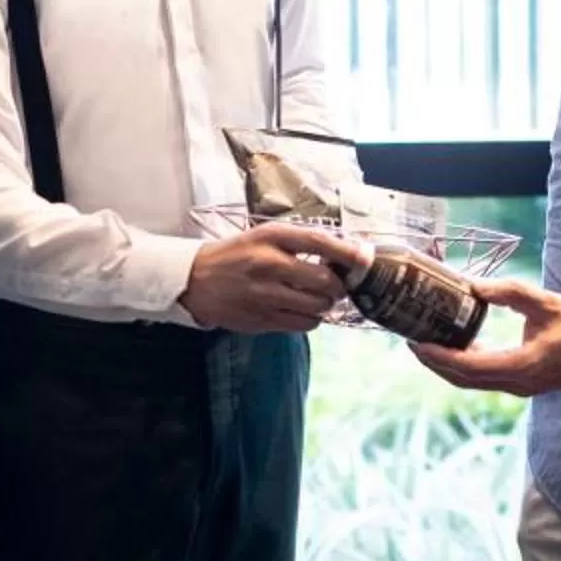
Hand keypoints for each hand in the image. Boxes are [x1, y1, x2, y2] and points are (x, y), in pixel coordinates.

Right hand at [180, 223, 357, 333]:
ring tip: (318, 297)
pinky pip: (303, 324)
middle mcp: (268, 265)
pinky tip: (303, 310)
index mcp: (270, 238)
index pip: (319, 242)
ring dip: (326, 304)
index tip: (365, 258)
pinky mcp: (261, 319)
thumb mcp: (263, 236)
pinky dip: (312, 319)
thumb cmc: (236, 254)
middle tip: (336, 283)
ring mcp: (265, 295)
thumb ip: (299, 242)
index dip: (347, 252)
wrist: (194, 280)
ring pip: (317, 306)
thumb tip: (344, 254)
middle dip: (339, 285)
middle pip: (324, 280)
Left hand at [409, 279, 560, 396]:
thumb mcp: (547, 302)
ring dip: (448, 367)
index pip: (467, 366)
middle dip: (434, 363)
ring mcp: (521, 388)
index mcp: (522, 366)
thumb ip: (510, 292)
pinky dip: (466, 367)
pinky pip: (486, 379)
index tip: (415, 342)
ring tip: (428, 343)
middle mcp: (518, 383)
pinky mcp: (525, 384)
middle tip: (411, 341)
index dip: (437, 356)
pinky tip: (459, 346)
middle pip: (463, 380)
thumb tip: (474, 285)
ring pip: (473, 383)